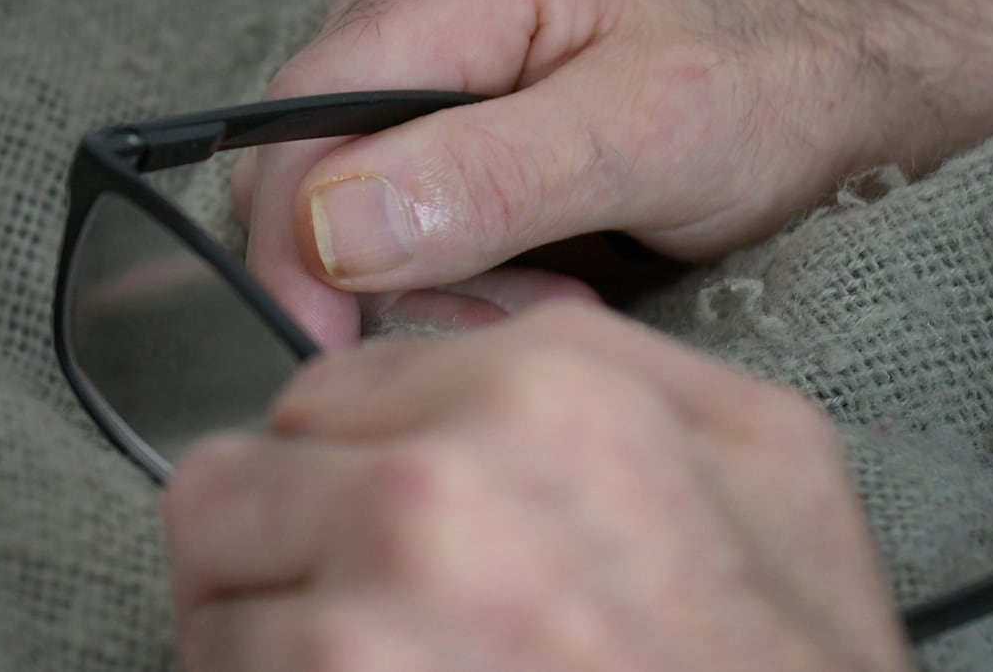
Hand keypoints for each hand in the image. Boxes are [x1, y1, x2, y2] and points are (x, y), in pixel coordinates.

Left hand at [164, 302, 912, 670]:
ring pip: (210, 583)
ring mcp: (369, 614)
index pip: (331, 388)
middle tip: (355, 596)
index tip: (379, 512)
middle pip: (237, 477)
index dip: (352, 460)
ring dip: (270, 625)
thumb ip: (616, 362)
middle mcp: (440, 489)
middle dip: (283, 534)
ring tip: (377, 660)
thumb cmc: (782, 661)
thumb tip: (480, 351)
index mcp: (544, 393)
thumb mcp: (765, 457)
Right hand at [237, 0, 992, 347]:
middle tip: (508, 308)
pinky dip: (439, 234)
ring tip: (540, 278)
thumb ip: (486, 181)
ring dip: (423, 257)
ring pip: (345, 166)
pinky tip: (521, 247)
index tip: (323, 343)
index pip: (309, 106)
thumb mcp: (645, 144)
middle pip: (318, 141)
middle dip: (386, 259)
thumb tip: (326, 227)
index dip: (296, 238)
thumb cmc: (769, 93)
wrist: (828, 78)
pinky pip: (383, 163)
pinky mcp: (441, 44)